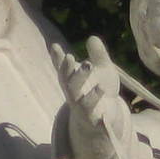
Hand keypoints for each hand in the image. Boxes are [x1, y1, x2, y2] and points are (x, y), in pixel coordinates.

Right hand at [52, 36, 127, 158]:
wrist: (104, 120)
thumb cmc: (100, 92)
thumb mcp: (103, 71)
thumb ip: (98, 55)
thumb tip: (92, 38)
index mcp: (73, 83)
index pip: (63, 70)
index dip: (57, 59)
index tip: (55, 47)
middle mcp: (73, 95)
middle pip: (67, 82)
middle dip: (67, 69)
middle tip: (70, 55)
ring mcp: (81, 108)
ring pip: (77, 96)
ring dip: (80, 81)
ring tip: (88, 64)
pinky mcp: (91, 119)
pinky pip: (91, 111)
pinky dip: (94, 101)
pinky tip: (100, 89)